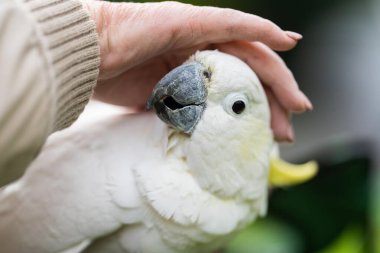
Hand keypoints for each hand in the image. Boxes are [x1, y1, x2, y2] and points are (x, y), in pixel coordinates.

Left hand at [82, 1, 311, 140]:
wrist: (88, 53)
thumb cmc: (135, 29)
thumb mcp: (190, 21)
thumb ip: (236, 25)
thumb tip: (288, 38)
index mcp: (211, 39)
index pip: (257, 62)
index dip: (281, 82)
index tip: (300, 106)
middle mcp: (202, 60)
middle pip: (245, 86)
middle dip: (270, 109)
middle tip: (286, 136)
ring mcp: (185, 82)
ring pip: (225, 104)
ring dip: (246, 123)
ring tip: (264, 145)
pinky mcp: (167, 102)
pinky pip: (199, 118)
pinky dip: (216, 131)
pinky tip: (230, 144)